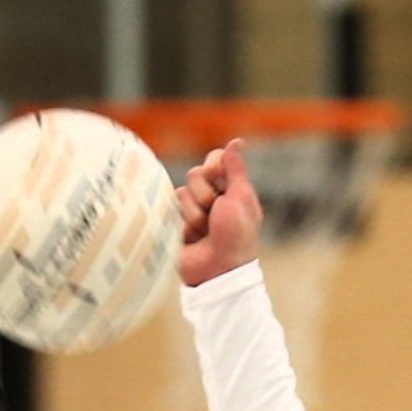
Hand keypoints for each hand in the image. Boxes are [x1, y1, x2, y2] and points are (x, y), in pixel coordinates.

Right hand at [178, 139, 263, 286]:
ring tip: (205, 232)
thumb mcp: (241, 198)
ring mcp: (192, 210)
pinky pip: (170, 209)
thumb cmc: (236, 236)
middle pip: (195, 173)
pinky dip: (183, 224)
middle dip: (205, 195)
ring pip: (181, 192)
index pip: (214, 158)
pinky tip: (192, 238)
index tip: (222, 184)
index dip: (214, 167)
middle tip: (216, 216)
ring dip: (195, 214)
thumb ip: (235, 169)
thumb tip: (237, 141)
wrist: (217, 269)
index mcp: (230, 187)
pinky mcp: (175, 223)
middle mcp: (210, 195)